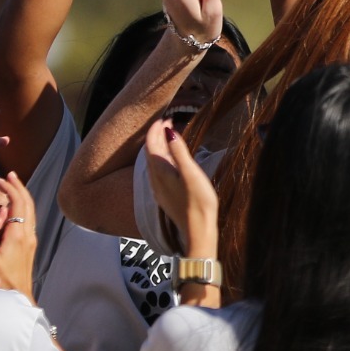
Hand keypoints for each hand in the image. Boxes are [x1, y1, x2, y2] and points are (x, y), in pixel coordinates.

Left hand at [144, 119, 218, 258]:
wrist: (198, 232)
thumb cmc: (198, 203)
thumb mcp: (191, 173)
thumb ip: (179, 152)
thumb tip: (169, 131)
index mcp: (160, 172)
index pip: (151, 144)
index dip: (156, 129)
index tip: (165, 118)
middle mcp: (155, 180)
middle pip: (151, 151)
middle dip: (157, 135)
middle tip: (168, 123)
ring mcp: (160, 189)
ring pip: (154, 162)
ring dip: (160, 147)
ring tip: (169, 136)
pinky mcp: (166, 196)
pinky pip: (159, 171)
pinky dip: (163, 159)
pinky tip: (171, 160)